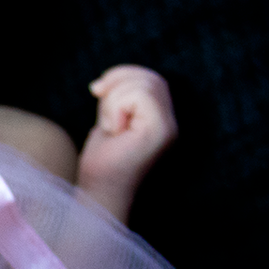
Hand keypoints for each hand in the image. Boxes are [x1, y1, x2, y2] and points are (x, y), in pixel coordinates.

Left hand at [78, 65, 177, 220]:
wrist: (99, 192)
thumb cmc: (102, 162)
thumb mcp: (109, 121)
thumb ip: (118, 99)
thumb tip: (104, 81)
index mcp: (161, 120)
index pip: (150, 79)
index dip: (121, 76)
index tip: (97, 91)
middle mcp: (171, 124)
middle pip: (149, 78)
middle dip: (117, 86)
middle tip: (105, 117)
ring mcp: (169, 128)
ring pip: (143, 85)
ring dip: (114, 101)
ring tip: (111, 128)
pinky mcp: (161, 132)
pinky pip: (138, 96)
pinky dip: (116, 108)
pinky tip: (114, 132)